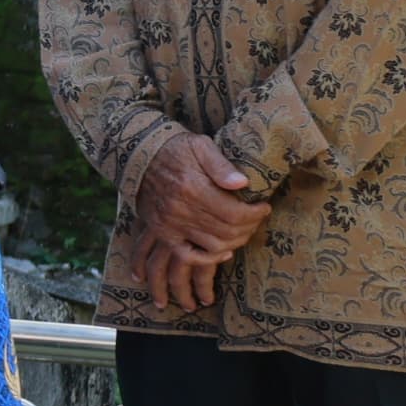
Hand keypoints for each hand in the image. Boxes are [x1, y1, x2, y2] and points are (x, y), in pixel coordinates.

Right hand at [130, 131, 269, 311]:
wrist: (141, 157)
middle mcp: (181, 211)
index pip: (235, 213)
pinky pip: (188, 256)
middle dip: (250, 227)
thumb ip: (221, 165)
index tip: (265, 207)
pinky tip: (224, 252)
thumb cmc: (175, 149)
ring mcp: (171, 225)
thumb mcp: (200, 146)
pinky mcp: (163, 233)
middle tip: (257, 218)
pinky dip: (209, 259)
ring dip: (236, 242)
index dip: (256, 214)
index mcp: (193, 188)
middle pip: (228, 232)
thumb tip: (243, 183)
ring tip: (244, 230)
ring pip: (214, 246)